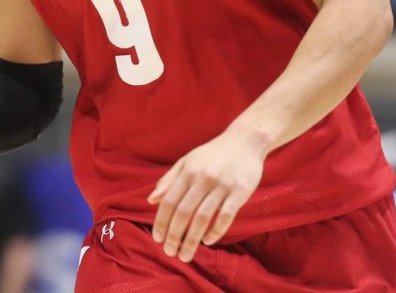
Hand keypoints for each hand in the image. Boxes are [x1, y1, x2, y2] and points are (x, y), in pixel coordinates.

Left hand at [147, 127, 266, 262]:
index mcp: (188, 171)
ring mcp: (222, 185)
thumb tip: (151, 200)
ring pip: (203, 218)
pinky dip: (215, 231)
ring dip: (192, 240)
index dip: (162, 221)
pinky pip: (226, 216)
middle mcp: (203, 178)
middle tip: (170, 253)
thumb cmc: (212, 153)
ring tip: (185, 255)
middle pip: (184, 212)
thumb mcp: (188, 161)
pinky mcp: (240, 191)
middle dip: (174, 235)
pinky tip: (207, 241)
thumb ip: (169, 180)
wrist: (245, 141)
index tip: (157, 239)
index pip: (170, 200)